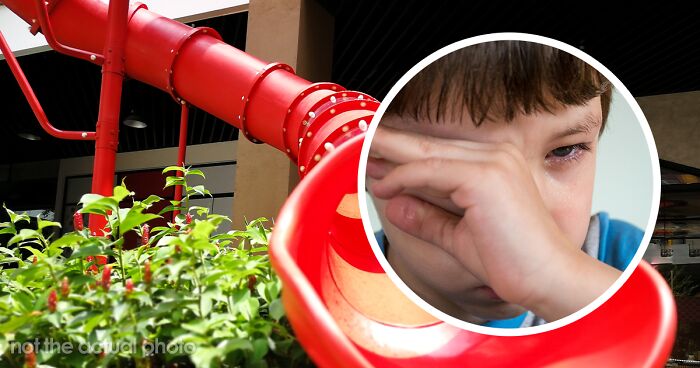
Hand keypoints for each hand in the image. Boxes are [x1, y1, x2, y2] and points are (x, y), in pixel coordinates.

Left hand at [367, 126, 619, 320]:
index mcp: (495, 163)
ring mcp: (492, 162)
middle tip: (361, 141)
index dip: (404, 154)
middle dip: (391, 143)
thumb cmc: (511, 260)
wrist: (546, 278)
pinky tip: (382, 186)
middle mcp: (496, 154)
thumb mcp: (458, 236)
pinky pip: (430, 171)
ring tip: (361, 153)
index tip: (375, 158)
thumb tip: (396, 206)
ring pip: (426, 153)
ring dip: (390, 154)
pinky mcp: (484, 176)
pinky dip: (402, 178)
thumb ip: (429, 218)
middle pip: (430, 145)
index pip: (440, 152)